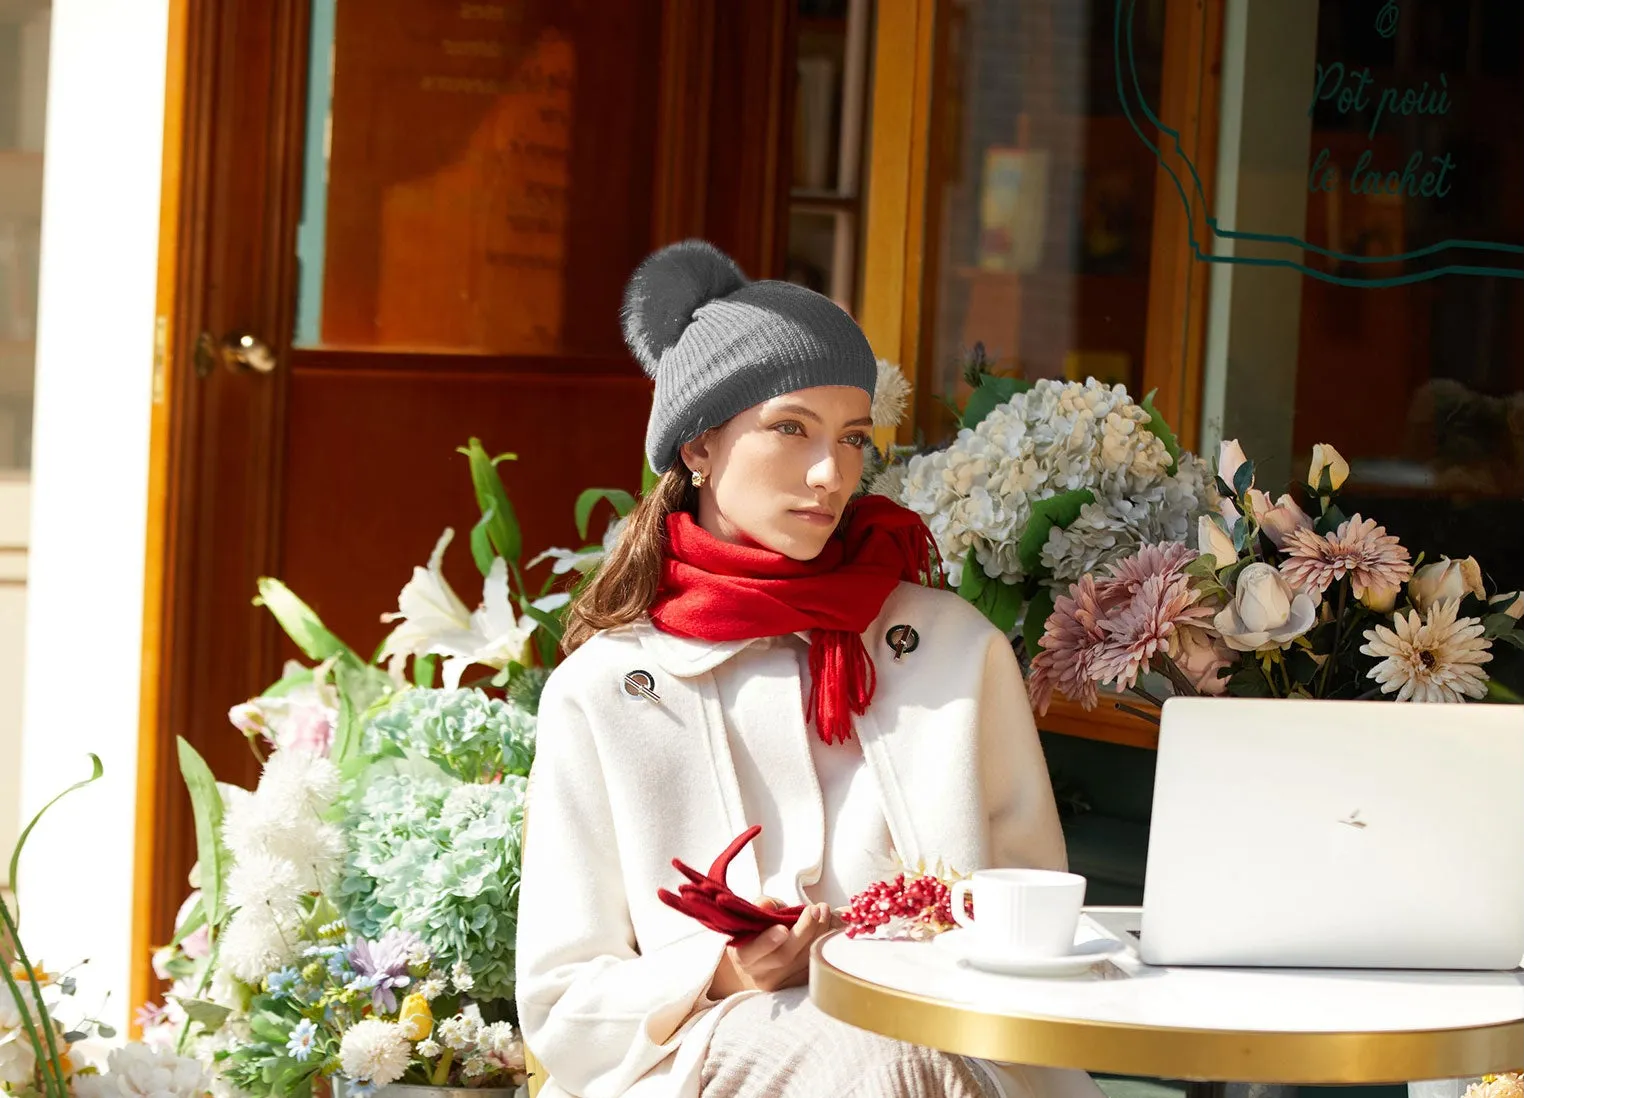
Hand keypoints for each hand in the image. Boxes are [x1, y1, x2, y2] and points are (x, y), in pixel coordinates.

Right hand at [707, 899, 832, 998]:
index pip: (751, 952)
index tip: (782, 929)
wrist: (761, 961)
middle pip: (784, 956)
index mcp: (743, 956)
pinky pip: (816, 965)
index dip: (767, 942)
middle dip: (804, 930)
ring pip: (804, 961)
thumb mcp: (755, 916)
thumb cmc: (759, 932)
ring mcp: (781, 983)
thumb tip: (768, 904)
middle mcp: (761, 974)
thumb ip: (762, 908)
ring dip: (820, 934)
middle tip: (816, 909)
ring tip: (826, 912)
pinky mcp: (799, 985)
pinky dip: (827, 945)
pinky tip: (834, 927)